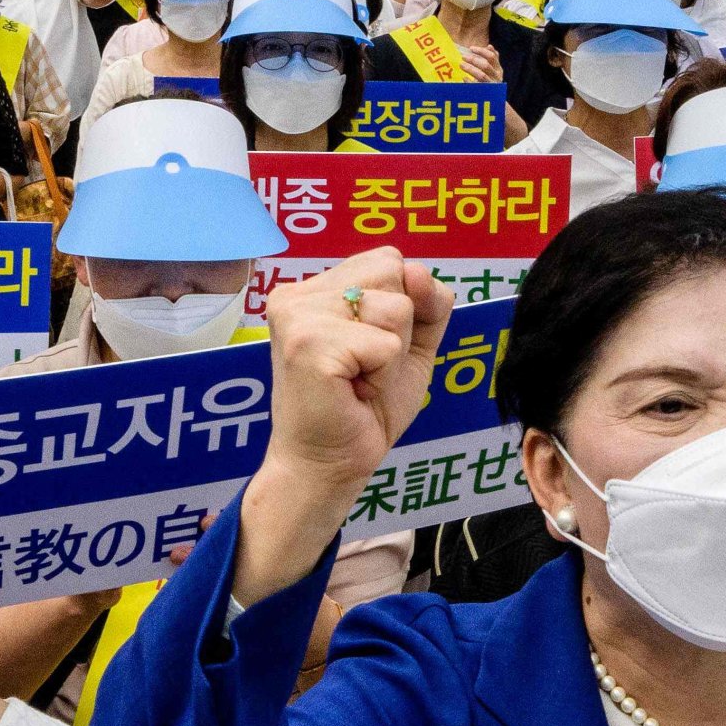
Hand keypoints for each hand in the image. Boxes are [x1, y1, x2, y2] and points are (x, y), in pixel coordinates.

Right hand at [234, 252, 453, 608]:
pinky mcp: (307, 344)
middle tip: (364, 368)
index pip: (389, 260)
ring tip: (358, 380)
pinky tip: (352, 392)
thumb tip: (417, 270)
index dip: (403, 306)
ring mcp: (298, 315)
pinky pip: (386, 344)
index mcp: (315, 287)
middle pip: (393, 273)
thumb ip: (426, 301)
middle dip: (398, 328)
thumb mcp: (411, 344)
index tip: (369, 350)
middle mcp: (298, 293)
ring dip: (391, 356)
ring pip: (395, 308)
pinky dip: (384, 376)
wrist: (330, 465)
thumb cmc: (364, 408)